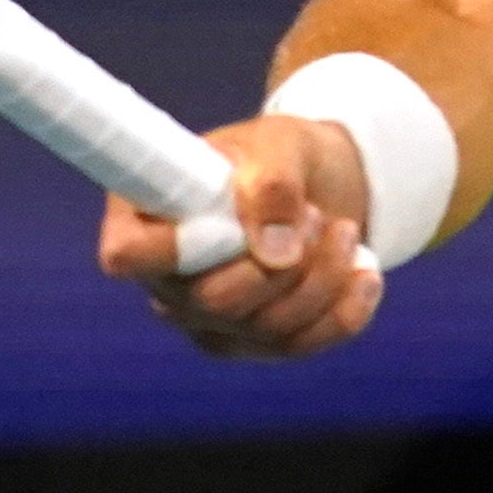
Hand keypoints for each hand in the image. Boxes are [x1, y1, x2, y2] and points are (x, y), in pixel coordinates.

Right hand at [96, 112, 382, 360]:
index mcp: (143, 219)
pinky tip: (365, 274)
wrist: (321, 182)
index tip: (231, 221)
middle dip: (281, 261)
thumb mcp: (278, 146)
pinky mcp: (257, 343)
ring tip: (341, 229)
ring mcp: (210, 322)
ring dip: (321, 277)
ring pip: (267, 329)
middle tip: (312, 215)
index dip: (172, 250)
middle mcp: (167, 282)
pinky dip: (345, 311)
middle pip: (214, 303)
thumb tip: (275, 253)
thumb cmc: (278, 155)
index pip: (127, 256)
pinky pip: (303, 346)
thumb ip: (271, 186)